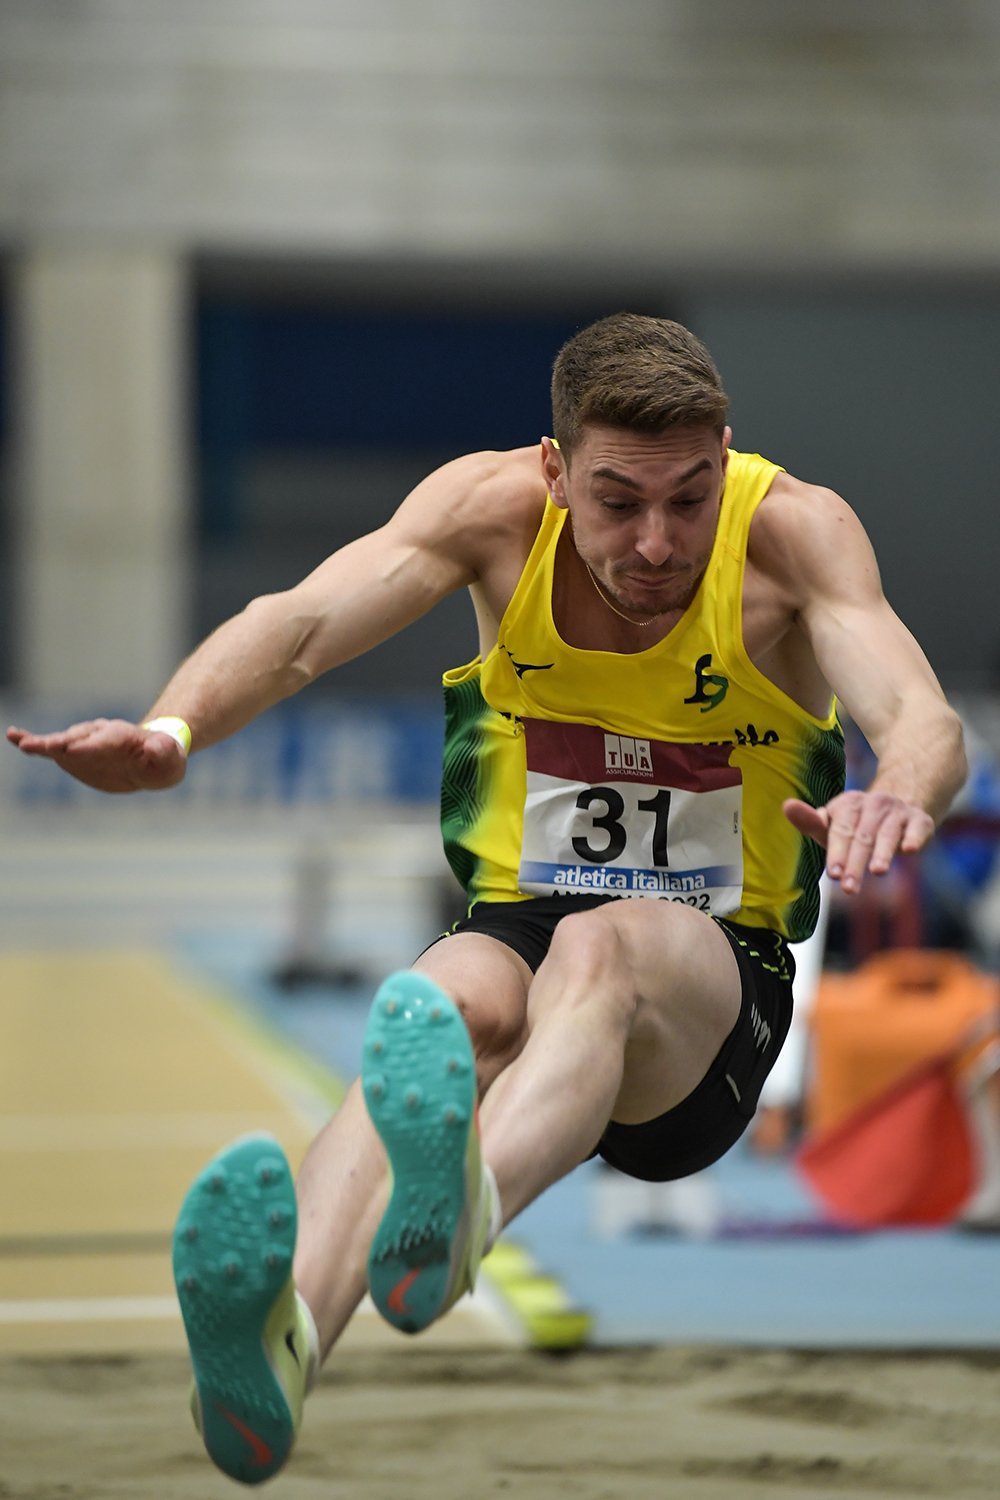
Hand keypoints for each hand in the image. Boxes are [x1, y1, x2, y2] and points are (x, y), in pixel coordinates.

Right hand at [6, 718, 187, 793]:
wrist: (150, 758)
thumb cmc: (162, 759)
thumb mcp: (169, 758)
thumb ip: (164, 752)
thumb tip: (159, 746)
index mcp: (123, 738)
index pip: (105, 741)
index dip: (91, 746)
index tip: (74, 750)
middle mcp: (99, 736)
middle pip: (80, 738)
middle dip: (64, 742)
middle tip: (48, 746)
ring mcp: (82, 744)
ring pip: (61, 741)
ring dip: (44, 743)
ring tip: (24, 743)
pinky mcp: (70, 753)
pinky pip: (49, 747)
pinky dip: (31, 742)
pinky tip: (13, 736)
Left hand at [783, 790, 933, 895]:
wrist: (902, 800)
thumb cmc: (859, 823)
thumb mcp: (836, 823)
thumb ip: (813, 822)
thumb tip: (787, 806)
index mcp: (849, 804)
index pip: (841, 830)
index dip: (836, 852)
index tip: (832, 874)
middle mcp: (873, 804)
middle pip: (862, 837)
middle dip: (855, 863)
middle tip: (849, 887)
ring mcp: (898, 812)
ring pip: (888, 834)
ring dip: (883, 852)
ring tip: (877, 871)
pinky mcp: (920, 820)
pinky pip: (918, 828)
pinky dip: (914, 838)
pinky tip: (909, 850)